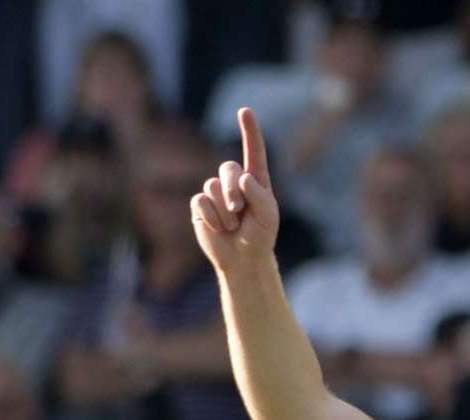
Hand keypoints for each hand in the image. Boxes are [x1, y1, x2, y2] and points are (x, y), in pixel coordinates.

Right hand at [193, 108, 280, 273]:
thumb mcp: (269, 217)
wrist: (243, 259)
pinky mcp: (201, 206)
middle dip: (233, 189)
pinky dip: (212, 217)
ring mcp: (215, 192)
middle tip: (239, 209)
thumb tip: (244, 178)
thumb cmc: (260, 236)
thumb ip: (260, 196)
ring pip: (212, 186)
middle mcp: (234, 182)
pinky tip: (219, 228)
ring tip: (232, 225)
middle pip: (228, 167)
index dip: (249, 131)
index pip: (253, 151)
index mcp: (255, 180)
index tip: (245, 111)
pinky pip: (201, 201)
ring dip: (224, 210)